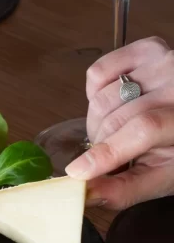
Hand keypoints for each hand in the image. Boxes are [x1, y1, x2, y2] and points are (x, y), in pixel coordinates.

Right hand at [66, 36, 173, 208]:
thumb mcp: (164, 178)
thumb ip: (126, 189)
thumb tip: (86, 194)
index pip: (142, 129)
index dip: (107, 152)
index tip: (78, 172)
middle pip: (115, 116)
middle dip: (100, 144)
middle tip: (107, 158)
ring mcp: (163, 60)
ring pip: (101, 97)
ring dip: (97, 122)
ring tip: (114, 133)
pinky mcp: (146, 48)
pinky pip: (98, 72)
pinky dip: (94, 93)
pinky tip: (114, 105)